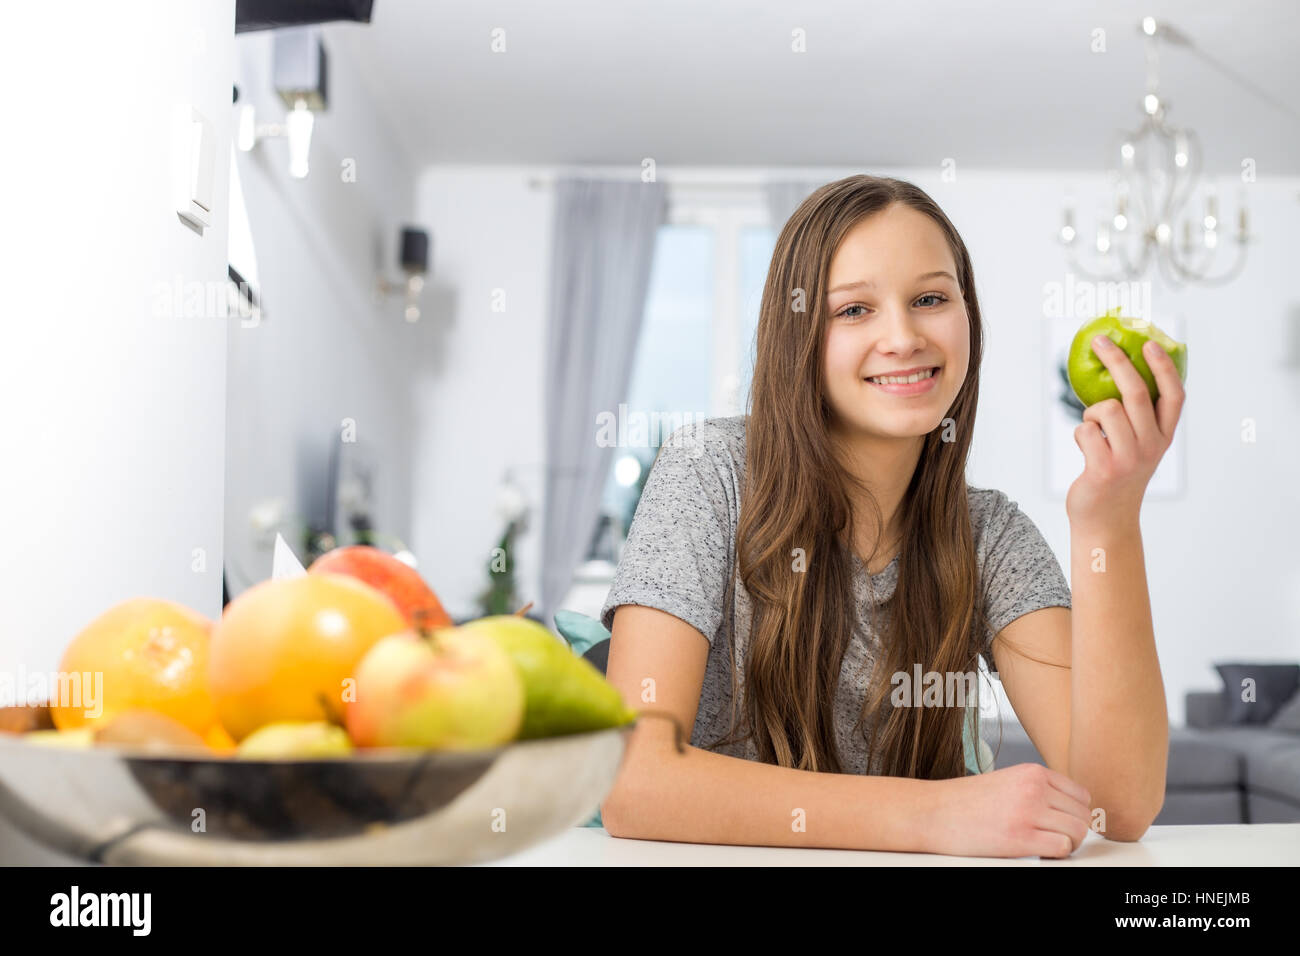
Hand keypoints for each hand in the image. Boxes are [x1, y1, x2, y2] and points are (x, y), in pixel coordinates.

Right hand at [921, 763, 1093, 857]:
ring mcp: (1028, 812)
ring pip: (1077, 832)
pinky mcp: (1021, 838)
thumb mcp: (1006, 781)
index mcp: (1032, 772)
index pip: (1081, 795)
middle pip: (1083, 815)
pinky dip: (1056, 854)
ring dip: (1067, 843)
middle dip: (1073, 830)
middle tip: (1055, 837)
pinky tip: (1038, 851)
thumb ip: (1036, 789)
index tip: (1062, 823)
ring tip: (1046, 844)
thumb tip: (1065, 810)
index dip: (1075, 813)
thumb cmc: (964, 801)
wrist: (933, 812)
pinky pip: (1062, 848)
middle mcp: (1034, 788)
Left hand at [1067, 335, 1185, 526]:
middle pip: (1135, 392)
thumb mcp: (1136, 447)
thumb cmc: (1117, 475)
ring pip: (1104, 409)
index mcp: (1164, 437)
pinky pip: (1084, 431)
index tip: (1150, 343)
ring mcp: (1128, 458)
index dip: (1163, 367)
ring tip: (1094, 432)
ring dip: (1091, 414)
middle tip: (1099, 341)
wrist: (1106, 520)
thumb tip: (1119, 372)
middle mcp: (1151, 446)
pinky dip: (1080, 434)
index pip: (1173, 396)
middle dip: (1117, 361)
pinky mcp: (1103, 468)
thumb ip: (1137, 418)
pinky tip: (1087, 450)